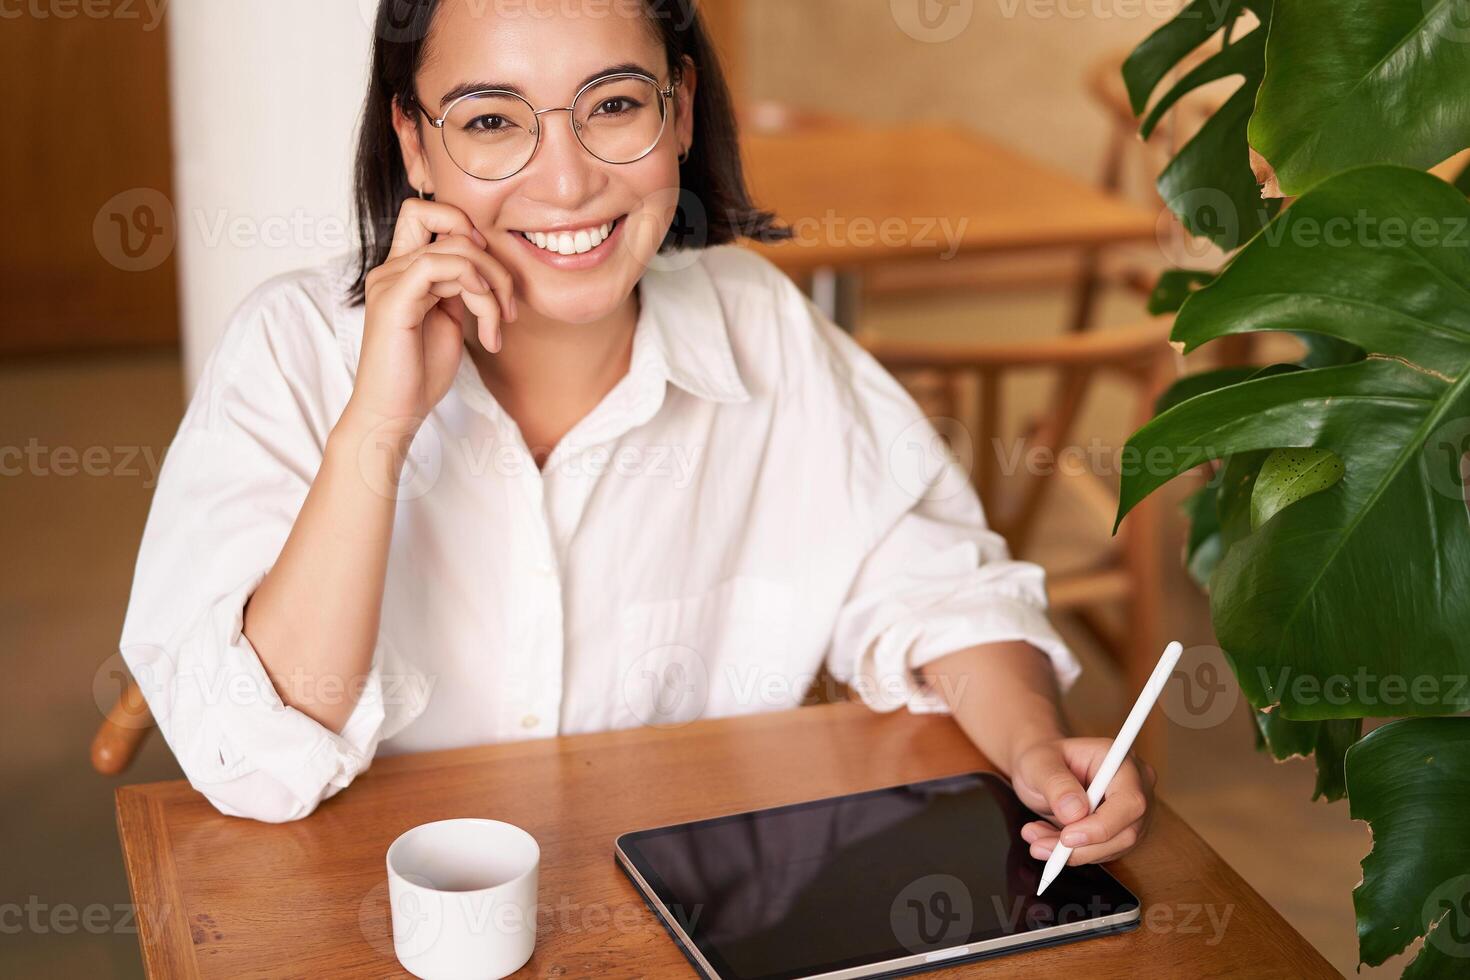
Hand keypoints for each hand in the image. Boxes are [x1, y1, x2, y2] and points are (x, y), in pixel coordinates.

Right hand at [347, 198, 516, 434]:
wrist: (394, 414)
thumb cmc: (419, 375)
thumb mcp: (449, 322)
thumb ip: (458, 290)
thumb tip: (483, 270)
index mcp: (402, 272)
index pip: (426, 214)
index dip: (465, 227)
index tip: (491, 276)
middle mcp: (391, 269)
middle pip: (449, 224)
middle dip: (493, 261)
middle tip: (508, 307)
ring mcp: (389, 281)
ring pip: (457, 249)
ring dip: (492, 288)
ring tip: (496, 328)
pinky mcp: (394, 299)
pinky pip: (439, 266)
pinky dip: (476, 290)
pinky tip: (485, 325)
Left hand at [1009, 737, 1155, 866]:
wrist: (1042, 768)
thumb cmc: (1043, 757)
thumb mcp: (1039, 763)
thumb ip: (1056, 784)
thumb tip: (1074, 813)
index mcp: (1119, 760)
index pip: (1129, 801)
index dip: (1101, 826)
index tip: (1066, 837)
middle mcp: (1134, 786)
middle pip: (1125, 832)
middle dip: (1082, 847)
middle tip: (1040, 846)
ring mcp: (1131, 812)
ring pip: (1113, 848)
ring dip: (1072, 853)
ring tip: (1036, 837)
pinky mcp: (1120, 831)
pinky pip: (1102, 852)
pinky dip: (1072, 853)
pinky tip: (1047, 838)